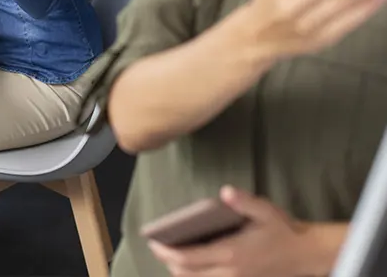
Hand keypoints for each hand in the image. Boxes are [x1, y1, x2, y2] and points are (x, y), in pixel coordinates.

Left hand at [149, 187, 310, 276]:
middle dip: (169, 262)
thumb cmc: (283, 230)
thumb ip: (244, 202)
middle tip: (158, 246)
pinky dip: (197, 276)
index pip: (187, 258)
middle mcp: (229, 272)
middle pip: (186, 274)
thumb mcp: (265, 211)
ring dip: (181, 271)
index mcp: (230, 253)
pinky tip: (193, 265)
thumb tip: (226, 192)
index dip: (165, 252)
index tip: (152, 242)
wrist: (307, 254)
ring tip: (172, 255)